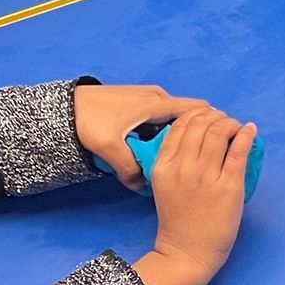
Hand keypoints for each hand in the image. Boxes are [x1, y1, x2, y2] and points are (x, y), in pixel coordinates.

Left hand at [72, 83, 209, 189]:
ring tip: (175, 157)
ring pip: (170, 117)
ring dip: (175, 134)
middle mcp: (156, 97)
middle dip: (193, 134)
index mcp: (157, 104)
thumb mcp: (109, 148)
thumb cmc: (90, 120)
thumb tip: (140, 186)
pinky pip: (158, 117)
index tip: (217, 143)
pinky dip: (161, 131)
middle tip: (195, 157)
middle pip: (185, 115)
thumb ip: (129, 168)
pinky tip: (152, 148)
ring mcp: (145, 98)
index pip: (196, 109)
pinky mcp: (135, 103)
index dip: (210, 124)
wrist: (66, 106)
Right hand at [132, 106, 256, 284]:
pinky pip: (239, 151)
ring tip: (236, 126)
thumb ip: (174, 159)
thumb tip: (198, 132)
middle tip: (224, 120)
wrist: (186, 253)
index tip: (208, 116)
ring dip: (231, 123)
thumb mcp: (164, 184)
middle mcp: (183, 167)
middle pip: (201, 124)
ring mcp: (206, 177)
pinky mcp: (228, 187)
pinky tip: (250, 130)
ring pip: (219, 132)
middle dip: (215, 116)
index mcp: (163, 166)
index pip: (180, 126)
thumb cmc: (177, 219)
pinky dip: (246, 135)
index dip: (197, 114)